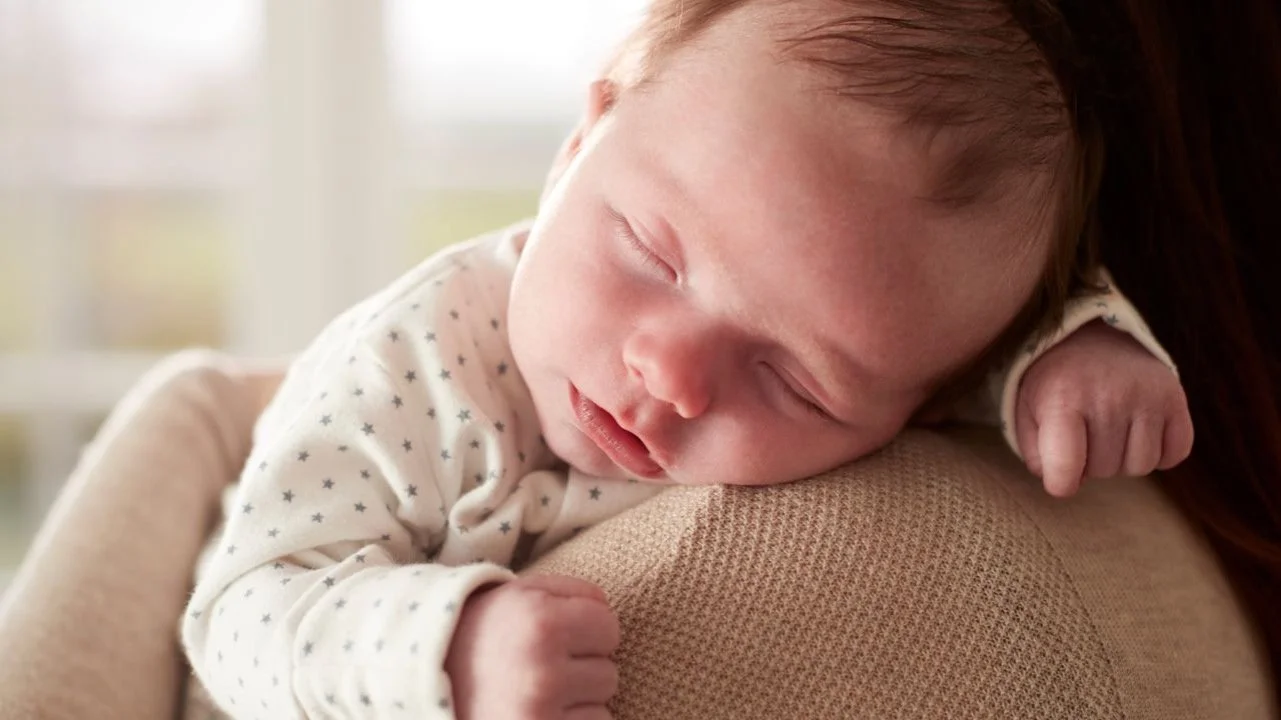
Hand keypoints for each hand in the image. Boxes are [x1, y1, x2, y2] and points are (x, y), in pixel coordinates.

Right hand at [444, 574, 620, 719]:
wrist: (421, 683)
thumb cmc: (480, 635)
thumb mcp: (518, 594)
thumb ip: (571, 592)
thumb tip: (610, 610)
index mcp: (541, 621)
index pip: (609, 627)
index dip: (590, 631)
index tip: (564, 637)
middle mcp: (543, 669)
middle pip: (608, 673)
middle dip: (581, 671)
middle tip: (540, 669)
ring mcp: (540, 712)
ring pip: (600, 710)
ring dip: (576, 705)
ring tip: (536, 695)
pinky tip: (538, 715)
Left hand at [1015, 320, 1193, 496]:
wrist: (1092, 337)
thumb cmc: (1055, 384)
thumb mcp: (1027, 411)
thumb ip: (1036, 453)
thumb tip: (1063, 485)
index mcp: (1062, 399)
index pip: (1065, 468)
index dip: (1061, 484)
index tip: (1060, 478)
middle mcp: (1108, 397)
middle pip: (1104, 471)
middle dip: (1091, 463)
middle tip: (1085, 434)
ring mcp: (1147, 396)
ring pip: (1140, 467)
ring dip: (1123, 459)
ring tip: (1109, 431)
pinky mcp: (1175, 398)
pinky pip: (1174, 454)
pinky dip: (1159, 453)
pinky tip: (1138, 431)